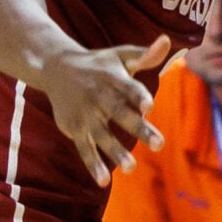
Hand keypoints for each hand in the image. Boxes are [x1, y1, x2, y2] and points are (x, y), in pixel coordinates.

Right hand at [37, 35, 169, 184]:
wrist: (55, 67)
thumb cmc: (98, 64)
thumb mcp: (120, 56)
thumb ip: (144, 55)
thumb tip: (166, 41)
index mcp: (113, 78)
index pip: (128, 88)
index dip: (138, 96)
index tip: (149, 107)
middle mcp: (99, 97)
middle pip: (120, 114)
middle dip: (139, 129)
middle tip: (159, 144)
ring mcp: (85, 115)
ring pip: (102, 135)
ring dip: (116, 152)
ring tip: (132, 168)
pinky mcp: (74, 128)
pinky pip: (85, 149)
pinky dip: (93, 164)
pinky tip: (104, 181)